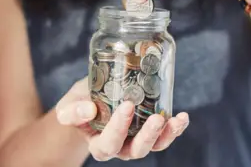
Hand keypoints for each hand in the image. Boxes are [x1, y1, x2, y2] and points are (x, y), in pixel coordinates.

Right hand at [55, 77, 189, 160]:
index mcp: (99, 144)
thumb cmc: (79, 104)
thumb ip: (72, 111)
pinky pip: (165, 134)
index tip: (127, 105)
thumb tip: (89, 109)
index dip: (119, 128)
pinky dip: (175, 127)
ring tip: (176, 120)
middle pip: (136, 150)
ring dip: (167, 134)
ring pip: (155, 146)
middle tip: (156, 118)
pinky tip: (182, 117)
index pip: (108, 144)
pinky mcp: (150, 130)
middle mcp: (121, 147)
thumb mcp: (67, 106)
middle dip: (148, 136)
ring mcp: (137, 140)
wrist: (90, 100)